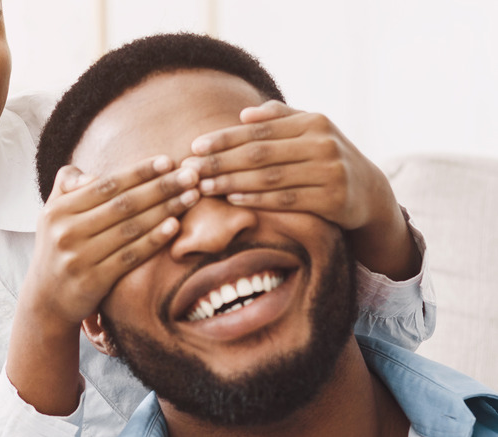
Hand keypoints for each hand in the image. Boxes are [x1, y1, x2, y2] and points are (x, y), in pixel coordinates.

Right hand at [7, 155, 199, 415]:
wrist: (46, 301)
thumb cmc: (58, 249)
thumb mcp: (51, 214)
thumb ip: (67, 185)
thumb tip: (92, 173)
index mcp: (58, 210)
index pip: (106, 184)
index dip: (140, 172)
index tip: (169, 161)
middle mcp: (66, 232)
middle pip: (123, 204)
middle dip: (161, 187)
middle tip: (191, 175)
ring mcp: (79, 258)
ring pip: (130, 228)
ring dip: (165, 210)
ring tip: (191, 196)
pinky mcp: (93, 281)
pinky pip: (130, 256)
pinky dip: (154, 240)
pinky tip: (175, 226)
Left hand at [181, 100, 419, 280]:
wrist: (368, 190)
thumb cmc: (325, 156)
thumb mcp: (309, 130)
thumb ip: (279, 118)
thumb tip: (243, 115)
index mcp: (313, 122)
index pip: (259, 130)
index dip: (225, 138)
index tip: (195, 147)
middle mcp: (323, 144)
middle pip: (260, 154)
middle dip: (221, 162)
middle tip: (191, 170)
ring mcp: (330, 172)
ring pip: (270, 178)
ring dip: (233, 183)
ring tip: (205, 186)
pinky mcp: (333, 200)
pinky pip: (286, 200)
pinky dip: (257, 199)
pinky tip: (233, 199)